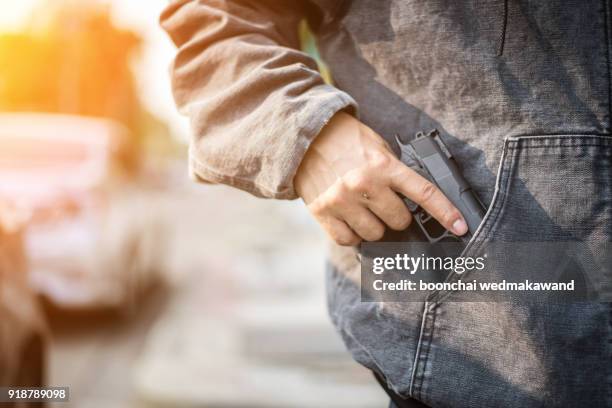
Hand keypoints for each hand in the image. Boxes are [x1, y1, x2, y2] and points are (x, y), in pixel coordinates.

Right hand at [294, 112, 467, 245]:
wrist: (305, 136)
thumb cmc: (345, 140)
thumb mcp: (377, 148)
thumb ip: (395, 173)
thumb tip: (412, 202)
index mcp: (383, 166)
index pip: (424, 194)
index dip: (446, 213)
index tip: (461, 227)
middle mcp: (364, 185)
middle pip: (399, 221)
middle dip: (396, 216)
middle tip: (384, 203)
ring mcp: (342, 201)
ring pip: (374, 233)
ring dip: (373, 226)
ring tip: (362, 208)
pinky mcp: (323, 213)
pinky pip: (349, 240)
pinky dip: (352, 233)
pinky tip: (348, 218)